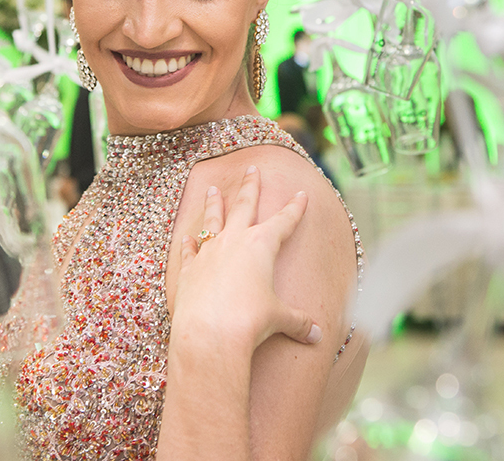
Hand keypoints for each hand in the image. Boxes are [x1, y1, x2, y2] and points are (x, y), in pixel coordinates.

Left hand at [169, 165, 321, 351]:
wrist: (210, 333)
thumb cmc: (250, 322)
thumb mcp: (280, 319)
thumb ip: (298, 322)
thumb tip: (317, 336)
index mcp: (261, 245)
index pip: (283, 221)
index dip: (295, 208)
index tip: (301, 194)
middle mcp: (234, 241)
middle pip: (244, 206)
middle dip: (251, 186)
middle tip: (252, 168)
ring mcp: (209, 252)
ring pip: (213, 220)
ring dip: (214, 204)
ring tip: (212, 189)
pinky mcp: (189, 269)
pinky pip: (190, 251)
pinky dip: (188, 244)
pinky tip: (186, 237)